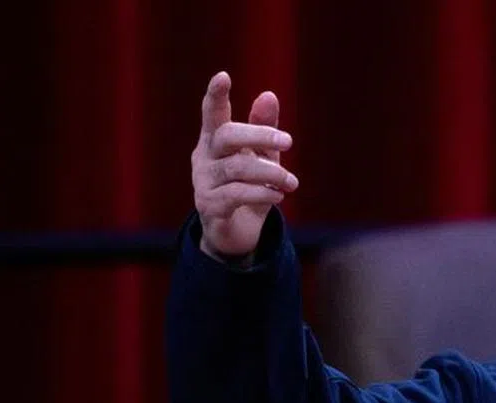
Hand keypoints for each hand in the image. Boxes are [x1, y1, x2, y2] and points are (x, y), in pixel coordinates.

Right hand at [191, 71, 298, 256]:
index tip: (223, 76)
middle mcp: (204, 157)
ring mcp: (203, 182)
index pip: (212, 113)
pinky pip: (235, 195)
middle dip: (259, 135)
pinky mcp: (209, 206)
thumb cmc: (249, 186)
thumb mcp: (262, 157)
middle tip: (289, 142)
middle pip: (226, 135)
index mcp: (214, 140)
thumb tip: (269, 95)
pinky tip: (278, 197)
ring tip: (292, 182)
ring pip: (236, 168)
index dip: (215, 95)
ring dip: (270, 173)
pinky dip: (261, 194)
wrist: (238, 232)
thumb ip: (264, 129)